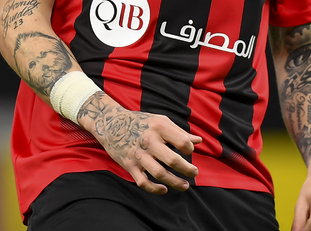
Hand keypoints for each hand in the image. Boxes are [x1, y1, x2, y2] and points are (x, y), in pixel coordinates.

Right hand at [77, 92, 201, 194]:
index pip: (181, 141)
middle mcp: (149, 141)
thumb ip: (179, 132)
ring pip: (160, 174)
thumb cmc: (141, 122)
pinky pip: (143, 182)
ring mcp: (139, 155)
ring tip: (185, 185)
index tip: (189, 151)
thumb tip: (198, 141)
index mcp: (159, 127)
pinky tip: (164, 189)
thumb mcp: (160, 121)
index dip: (189, 149)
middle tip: (195, 173)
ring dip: (175, 182)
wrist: (112, 124)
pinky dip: (155, 189)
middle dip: (187, 169)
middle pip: (172, 160)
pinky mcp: (130, 165)